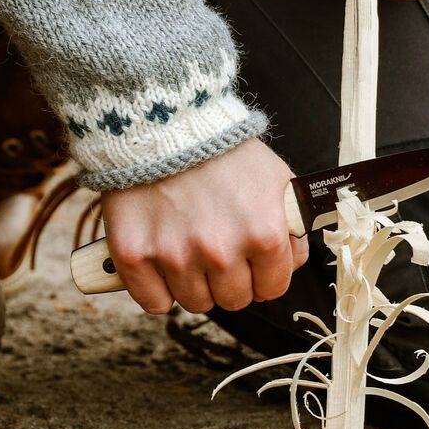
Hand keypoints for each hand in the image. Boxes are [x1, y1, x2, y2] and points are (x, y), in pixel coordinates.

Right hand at [101, 139, 308, 314]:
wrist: (166, 124)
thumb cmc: (224, 152)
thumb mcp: (278, 181)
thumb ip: (293, 229)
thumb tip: (292, 265)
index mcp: (264, 234)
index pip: (272, 288)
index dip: (265, 276)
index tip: (253, 264)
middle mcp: (221, 251)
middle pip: (234, 301)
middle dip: (232, 281)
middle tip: (220, 251)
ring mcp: (176, 256)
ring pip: (196, 304)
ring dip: (196, 284)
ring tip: (191, 249)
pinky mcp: (135, 256)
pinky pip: (155, 303)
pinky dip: (159, 290)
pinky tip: (164, 264)